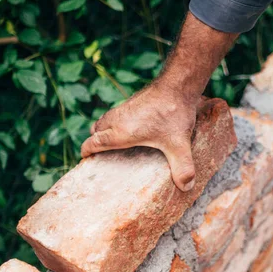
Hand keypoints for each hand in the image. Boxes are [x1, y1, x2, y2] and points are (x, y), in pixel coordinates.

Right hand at [81, 82, 197, 191]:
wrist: (177, 84)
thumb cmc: (173, 112)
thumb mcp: (179, 144)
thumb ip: (183, 167)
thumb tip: (186, 186)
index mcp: (120, 132)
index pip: (93, 142)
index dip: (87, 151)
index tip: (86, 159)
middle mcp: (117, 119)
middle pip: (96, 131)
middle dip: (95, 142)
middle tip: (102, 155)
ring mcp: (124, 108)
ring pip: (105, 120)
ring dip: (106, 130)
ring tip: (116, 144)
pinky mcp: (132, 101)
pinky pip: (116, 114)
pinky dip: (117, 122)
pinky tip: (134, 130)